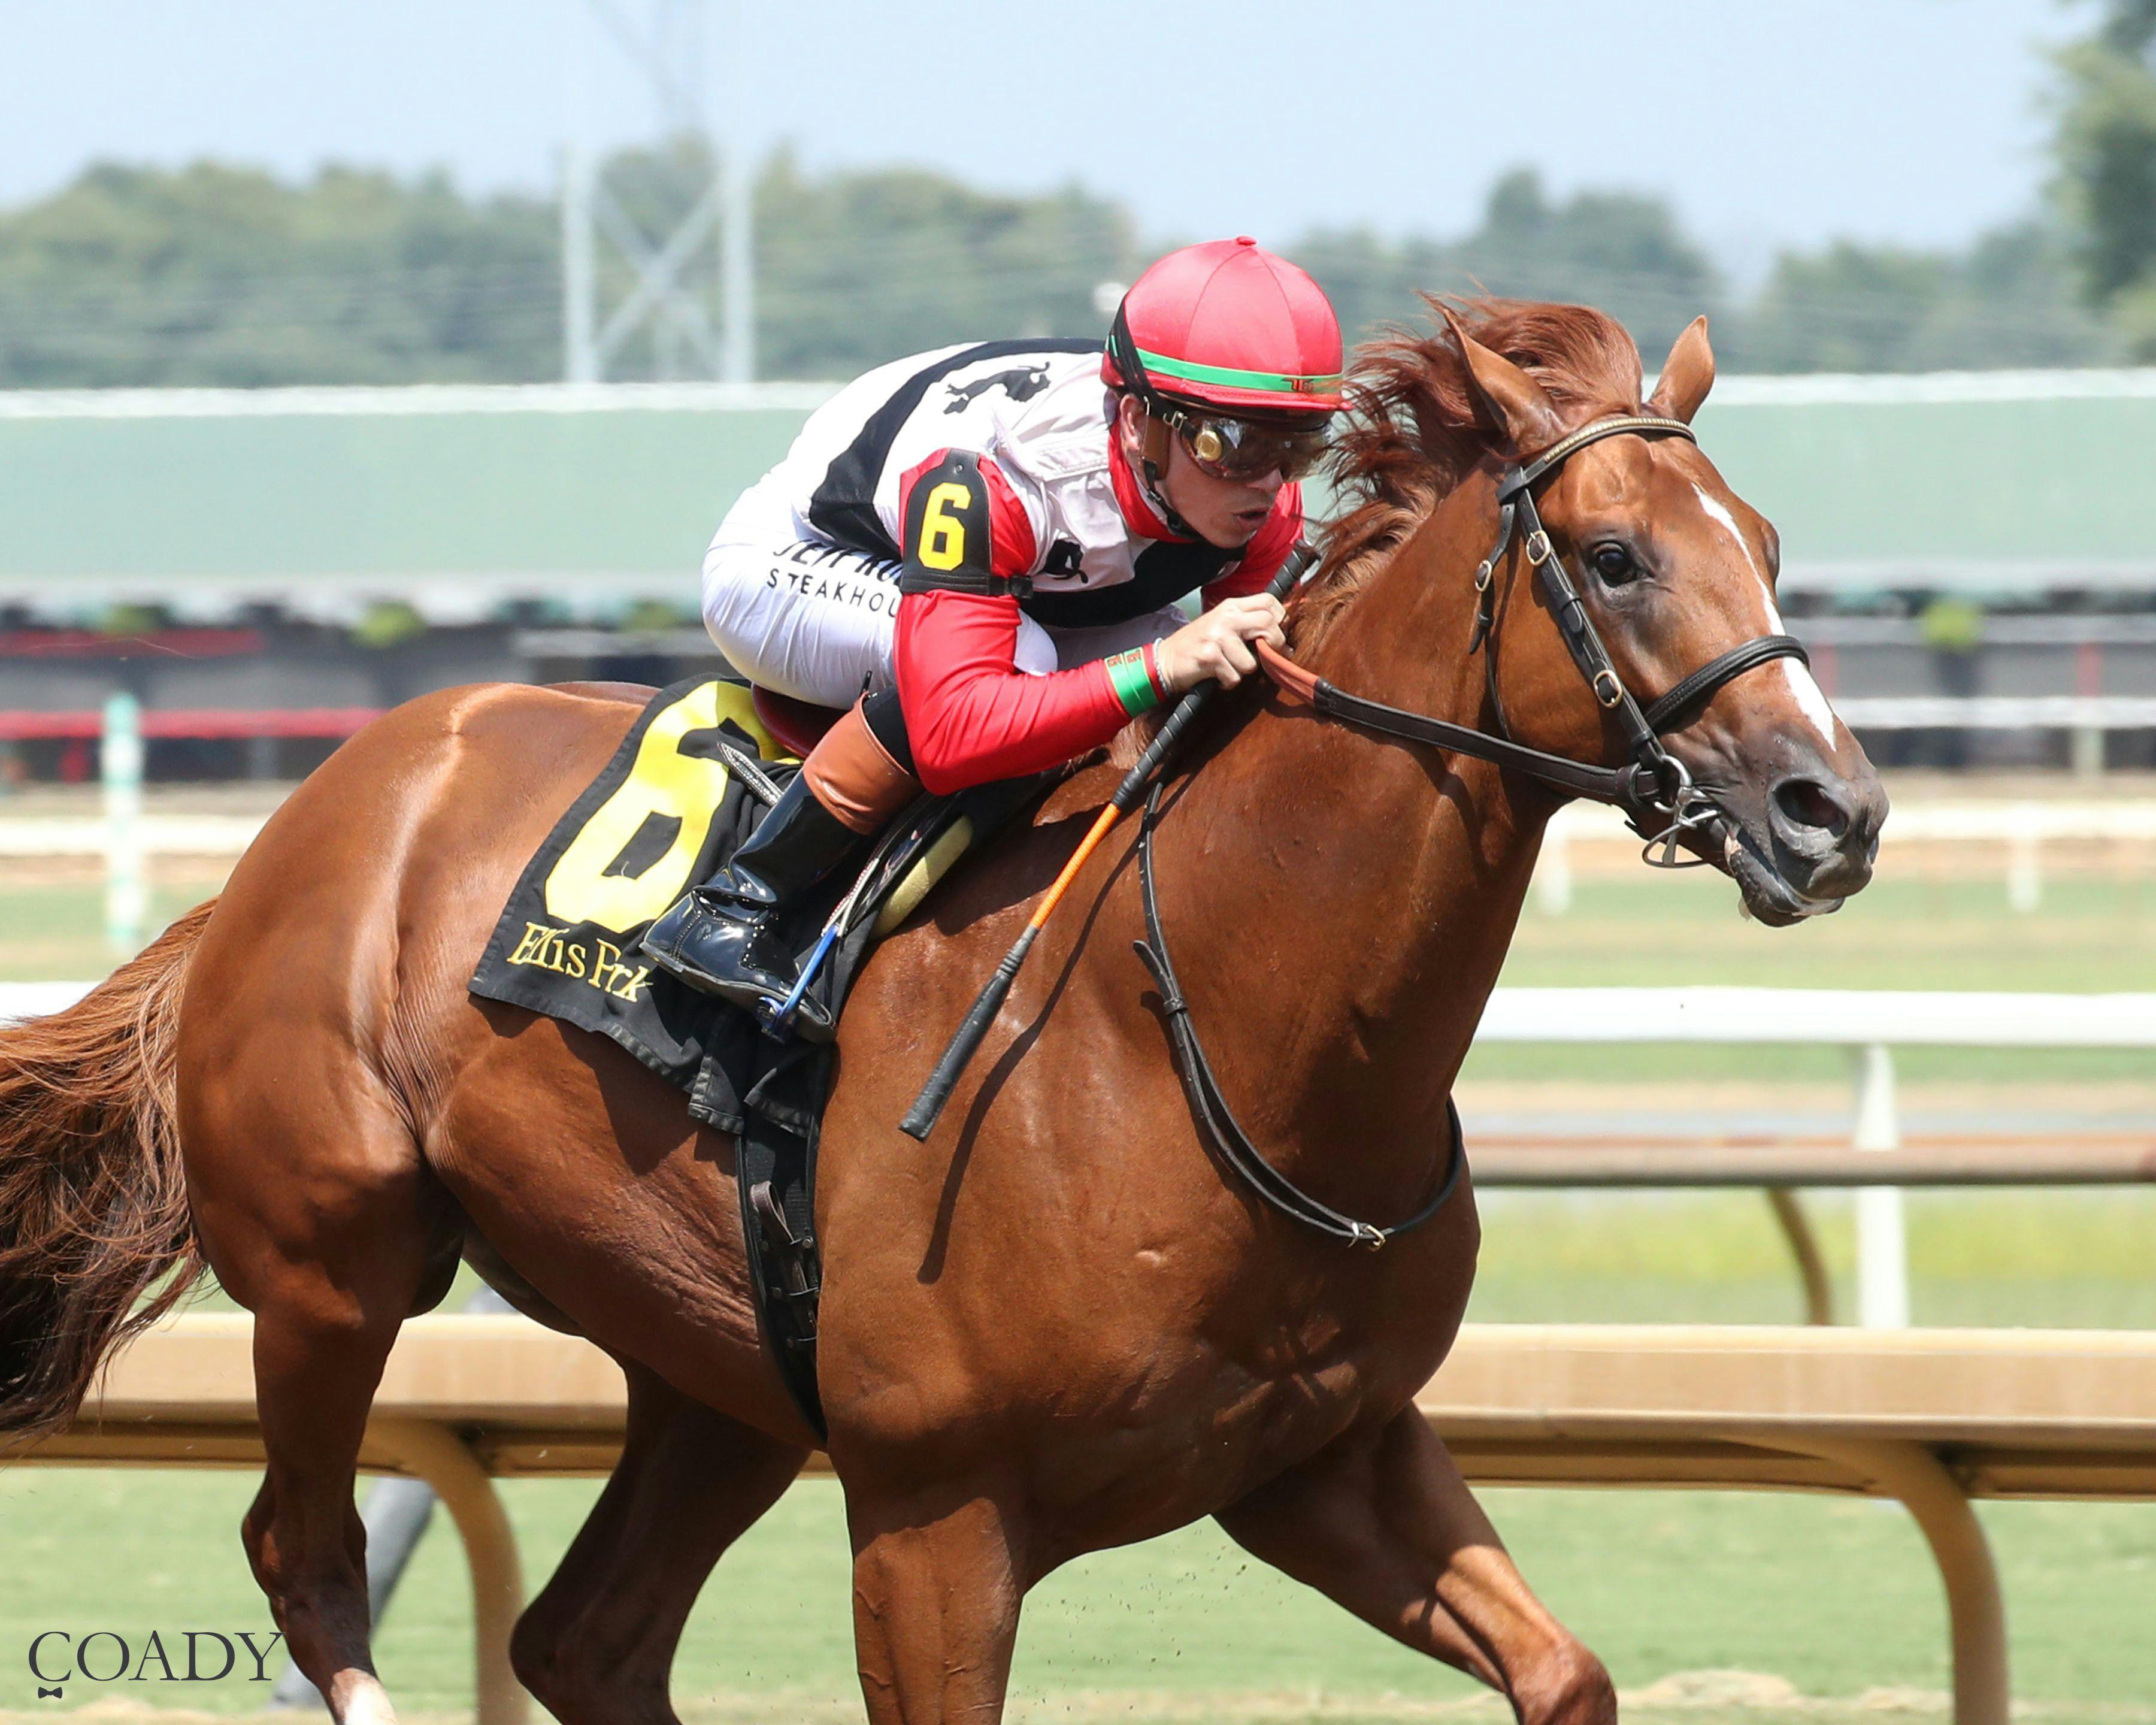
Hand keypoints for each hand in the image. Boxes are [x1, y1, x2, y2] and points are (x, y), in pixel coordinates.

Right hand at [1153, 596, 1286, 694]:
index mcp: (1231, 606)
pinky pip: (1234, 676)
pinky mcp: (1209, 657)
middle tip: (1264, 656)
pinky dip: (1228, 682)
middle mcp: (1225, 617)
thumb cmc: (1199, 644)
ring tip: (1229, 667)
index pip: (1269, 602)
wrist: (1166, 660)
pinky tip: (1217, 676)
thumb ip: (1248, 622)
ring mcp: (1216, 636)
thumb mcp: (1223, 625)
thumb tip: (1283, 632)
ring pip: (1252, 661)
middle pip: (1268, 623)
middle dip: (1273, 645)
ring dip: (1242, 671)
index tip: (1275, 636)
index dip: (1280, 619)